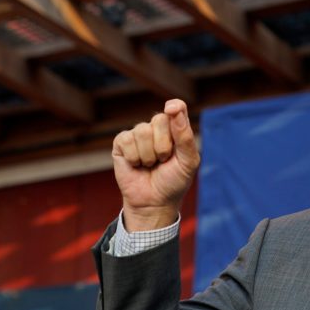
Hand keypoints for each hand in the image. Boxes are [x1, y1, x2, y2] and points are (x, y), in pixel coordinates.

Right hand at [112, 99, 199, 230]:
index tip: (172, 109)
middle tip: (164, 160)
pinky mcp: (122, 143)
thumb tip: (174, 108)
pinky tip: (137, 165)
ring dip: (149, 155)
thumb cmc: (174, 182)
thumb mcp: (188, 162)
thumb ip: (185, 136)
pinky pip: (127, 140)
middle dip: (164, 145)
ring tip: (150, 165)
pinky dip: (134, 157)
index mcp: (176, 130)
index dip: (174, 106)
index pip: (177, 108)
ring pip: (142, 131)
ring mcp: (138, 135)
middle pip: (159, 119)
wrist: (154, 202)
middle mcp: (157, 128)